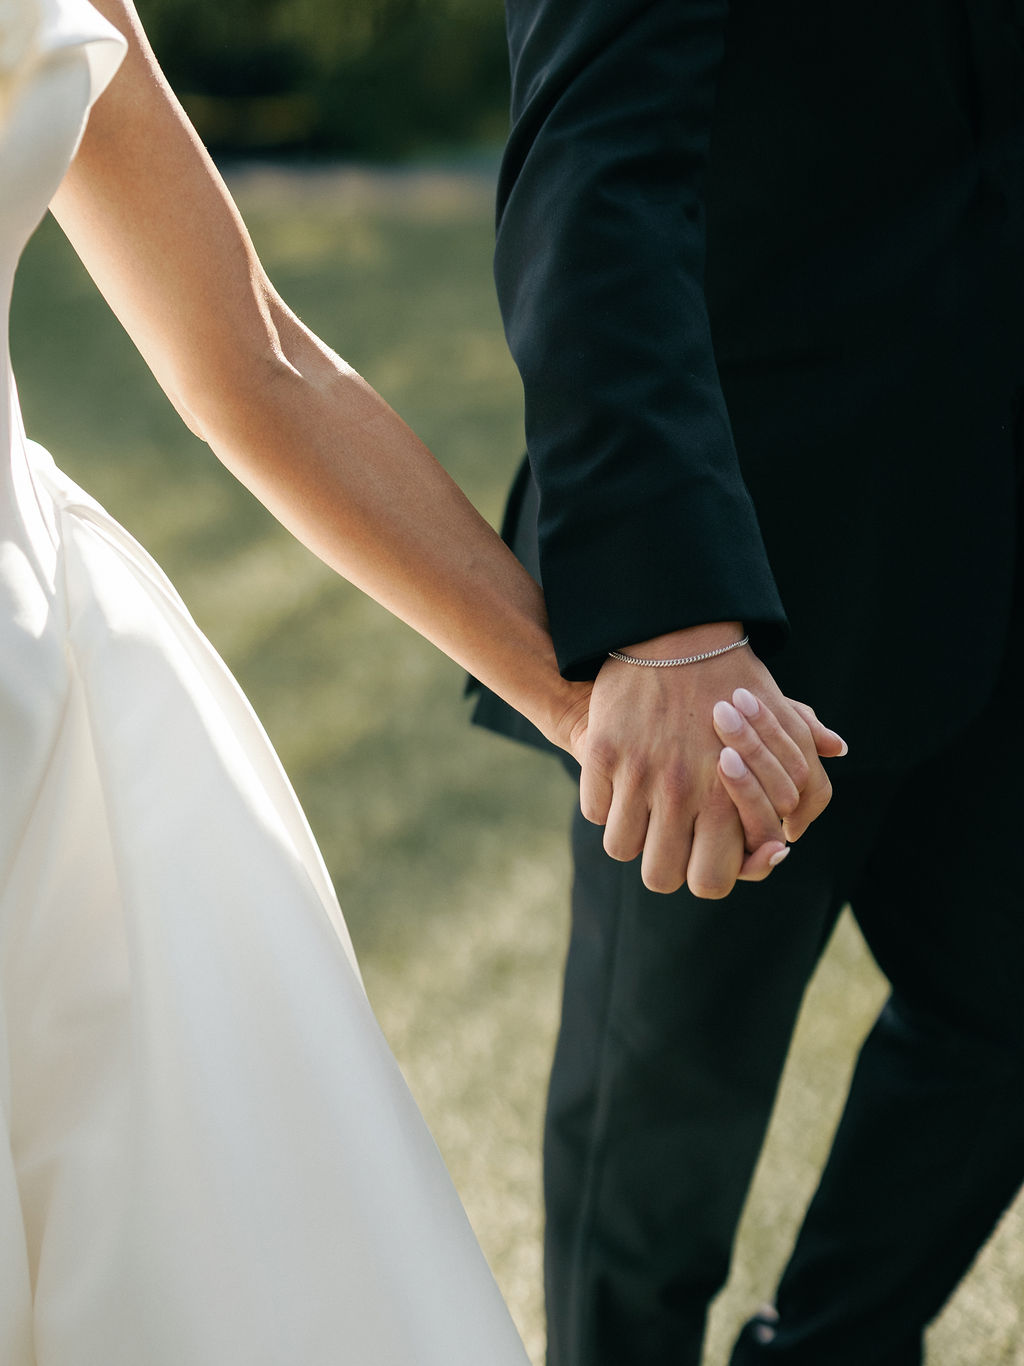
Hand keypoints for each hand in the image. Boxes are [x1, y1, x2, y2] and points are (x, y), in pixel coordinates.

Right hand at [575, 624, 843, 897]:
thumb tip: (813, 795)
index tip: (701, 852)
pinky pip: (596, 809)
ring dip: (631, 833)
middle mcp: (685, 792)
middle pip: (662, 876)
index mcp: (730, 796)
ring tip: (640, 810)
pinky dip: (605, 802)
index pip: (714, 878)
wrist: (677, 631)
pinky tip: (618, 783)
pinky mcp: (604, 754)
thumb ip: (802, 768)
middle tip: (667, 839)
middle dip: (663, 864)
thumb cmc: (734, 681)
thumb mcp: (781, 722)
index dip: (703, 872)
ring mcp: (640, 774)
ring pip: (622, 847)